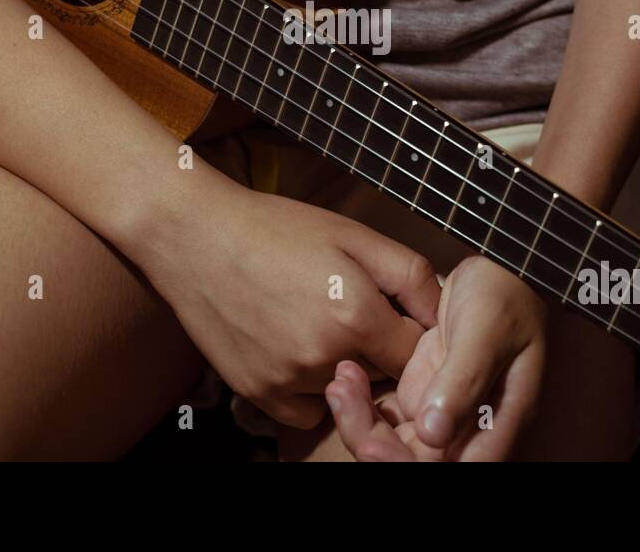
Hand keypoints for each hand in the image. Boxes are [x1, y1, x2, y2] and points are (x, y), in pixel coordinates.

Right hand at [137, 181, 440, 429]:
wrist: (195, 235)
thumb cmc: (276, 228)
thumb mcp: (354, 234)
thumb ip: (411, 274)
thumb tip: (444, 313)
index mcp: (357, 315)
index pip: (418, 355)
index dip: (414, 334)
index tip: (397, 314)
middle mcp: (325, 357)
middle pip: (383, 377)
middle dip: (380, 351)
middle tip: (353, 311)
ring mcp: (287, 381)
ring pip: (345, 392)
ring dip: (344, 368)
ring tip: (315, 320)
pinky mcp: (257, 393)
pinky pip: (306, 410)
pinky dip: (310, 388)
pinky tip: (294, 346)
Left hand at [325, 256, 545, 459]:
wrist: (496, 271)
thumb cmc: (504, 299)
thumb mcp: (486, 333)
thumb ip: (464, 382)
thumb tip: (434, 435)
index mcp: (495, 426)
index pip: (453, 470)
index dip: (406, 464)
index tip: (373, 443)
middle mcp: (466, 431)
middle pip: (412, 461)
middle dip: (370, 441)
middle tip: (342, 397)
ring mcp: (438, 414)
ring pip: (390, 444)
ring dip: (358, 422)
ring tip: (341, 381)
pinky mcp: (418, 396)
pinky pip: (382, 418)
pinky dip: (359, 402)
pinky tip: (346, 375)